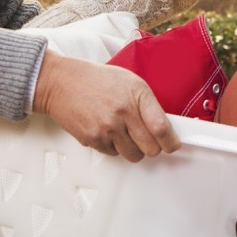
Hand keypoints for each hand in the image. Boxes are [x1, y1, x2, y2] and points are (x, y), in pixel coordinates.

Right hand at [32, 50, 180, 161]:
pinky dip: (114, 147)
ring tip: (126, 134)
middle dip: (153, 147)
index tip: (173, 145)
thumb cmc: (98, 80)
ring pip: (133, 155)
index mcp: (137, 95)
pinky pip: (113, 154)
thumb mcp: (130, 82)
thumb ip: (147, 104)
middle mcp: (123, 113)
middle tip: (149, 140)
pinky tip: (108, 131)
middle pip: (150, 148)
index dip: (171, 142)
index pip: (161, 127)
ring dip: (133, 149)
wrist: (63, 82)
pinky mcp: (93, 139)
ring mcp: (107, 128)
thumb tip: (163, 127)